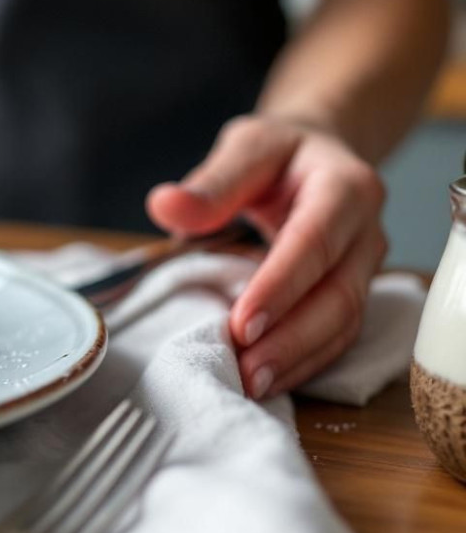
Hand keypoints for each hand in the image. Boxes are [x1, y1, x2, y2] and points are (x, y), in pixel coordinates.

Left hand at [146, 114, 387, 398]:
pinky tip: (270, 381)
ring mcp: (365, 267)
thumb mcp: (246, 147)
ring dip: (299, 359)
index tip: (241, 323)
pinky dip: (306, 362)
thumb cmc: (279, 154)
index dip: (281, 286)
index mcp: (346, 187)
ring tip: (253, 385)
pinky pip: (338, 335)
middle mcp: (367, 231)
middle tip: (246, 369)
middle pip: (338, 294)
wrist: (318, 157)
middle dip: (292, 338)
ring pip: (344, 323)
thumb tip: (165, 205)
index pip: (315, 241)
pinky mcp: (353, 293)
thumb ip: (211, 180)